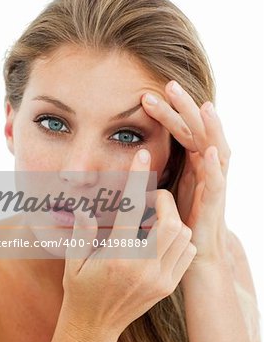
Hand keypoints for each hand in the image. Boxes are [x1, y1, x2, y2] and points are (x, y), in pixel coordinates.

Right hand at [62, 148, 195, 338]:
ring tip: (153, 221)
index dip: (137, 178)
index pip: (130, 208)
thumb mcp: (72, 261)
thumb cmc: (79, 291)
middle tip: (150, 200)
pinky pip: (186, 254)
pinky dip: (180, 240)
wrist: (93, 328)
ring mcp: (159, 280)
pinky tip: (161, 240)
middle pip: (171, 222)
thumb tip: (85, 208)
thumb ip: (81, 232)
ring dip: (173, 221)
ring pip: (183, 236)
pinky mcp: (168, 287)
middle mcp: (142, 268)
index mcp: (116, 257)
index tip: (142, 156)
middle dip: (164, 202)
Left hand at [141, 80, 230, 266]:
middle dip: (185, 108)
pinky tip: (210, 151)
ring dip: (210, 127)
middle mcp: (204, 169)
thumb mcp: (160, 190)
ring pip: (215, 149)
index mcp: (190, 163)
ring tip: (203, 105)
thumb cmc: (175, 221)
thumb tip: (123, 156)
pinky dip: (216, 167)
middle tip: (169, 84)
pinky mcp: (215, 206)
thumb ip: (149, 170)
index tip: (144, 97)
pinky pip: (218, 183)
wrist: (195, 256)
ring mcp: (212, 185)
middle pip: (197, 131)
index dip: (166, 113)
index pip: (179, 131)